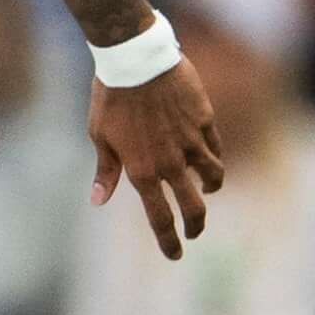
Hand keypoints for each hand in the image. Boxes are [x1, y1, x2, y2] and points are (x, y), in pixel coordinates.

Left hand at [88, 59, 224, 260]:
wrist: (135, 59)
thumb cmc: (110, 98)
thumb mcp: (100, 136)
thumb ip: (105, 172)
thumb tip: (98, 202)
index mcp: (142, 172)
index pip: (159, 218)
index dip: (168, 241)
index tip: (175, 255)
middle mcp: (171, 162)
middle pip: (193, 206)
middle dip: (196, 225)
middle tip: (194, 232)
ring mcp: (191, 142)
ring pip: (214, 176)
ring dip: (211, 188)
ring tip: (208, 190)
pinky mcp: (205, 120)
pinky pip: (216, 147)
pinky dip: (215, 157)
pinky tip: (210, 159)